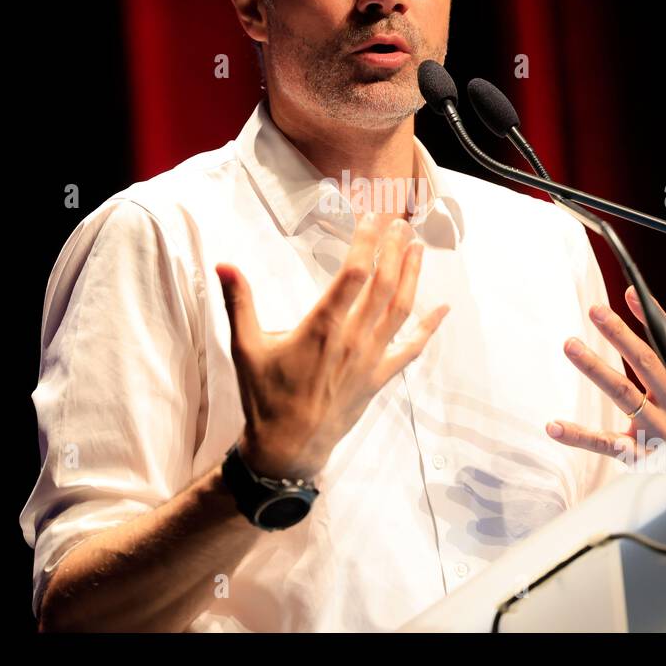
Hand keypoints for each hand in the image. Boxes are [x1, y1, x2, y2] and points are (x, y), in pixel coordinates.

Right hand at [217, 214, 449, 479]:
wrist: (287, 447)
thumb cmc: (265, 396)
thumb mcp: (245, 347)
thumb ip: (238, 302)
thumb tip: (222, 264)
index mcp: (321, 327)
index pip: (352, 275)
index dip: (365, 242)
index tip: (371, 217)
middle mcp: (351, 340)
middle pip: (382, 286)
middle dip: (393, 251)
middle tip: (401, 223)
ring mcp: (370, 360)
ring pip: (400, 310)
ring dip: (411, 276)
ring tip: (418, 248)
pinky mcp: (378, 378)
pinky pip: (410, 349)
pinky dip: (429, 328)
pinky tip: (443, 309)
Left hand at [549, 285, 665, 461]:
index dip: (654, 319)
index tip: (631, 294)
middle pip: (647, 364)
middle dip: (620, 335)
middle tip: (595, 311)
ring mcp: (657, 432)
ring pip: (625, 396)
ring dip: (596, 369)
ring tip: (570, 345)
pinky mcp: (640, 457)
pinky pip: (606, 445)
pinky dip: (579, 436)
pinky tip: (554, 426)